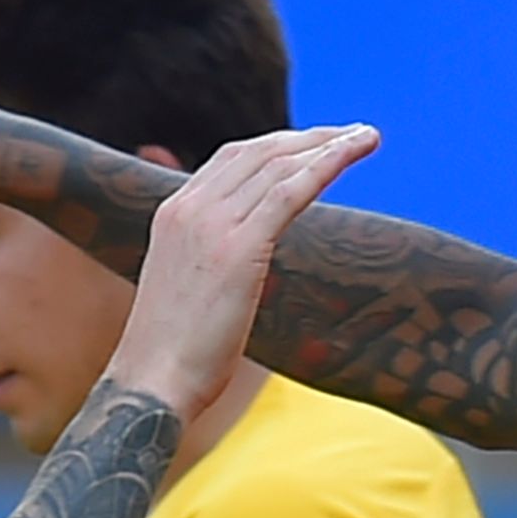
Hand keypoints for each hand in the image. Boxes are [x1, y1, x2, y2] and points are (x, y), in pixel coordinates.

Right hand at [103, 125, 378, 421]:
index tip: (313, 146)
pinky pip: (290, 191)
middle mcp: (189, 207)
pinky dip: (326, 164)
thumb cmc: (171, 356)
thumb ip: (211, 265)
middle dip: (308, 137)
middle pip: (257, 151)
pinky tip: (354, 153)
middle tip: (351, 133)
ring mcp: (211, 224)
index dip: (277, 147)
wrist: (150, 384)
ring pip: (278, 164)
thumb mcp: (186, 293)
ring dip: (327, 144)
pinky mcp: (239, 247)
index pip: (231, 160)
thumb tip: (240, 274)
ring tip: (366, 137)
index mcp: (172, 214)